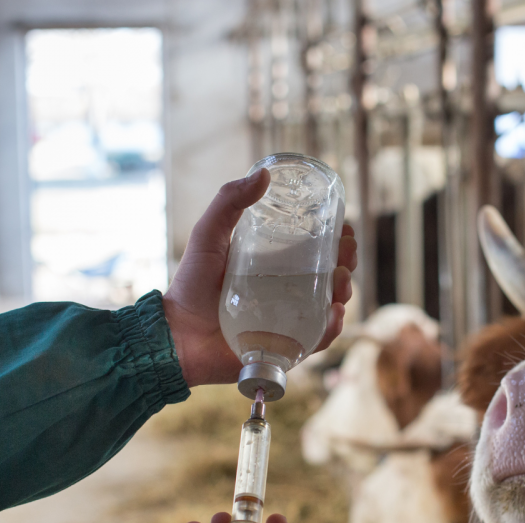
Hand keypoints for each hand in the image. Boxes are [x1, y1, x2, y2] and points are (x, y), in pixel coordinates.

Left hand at [163, 171, 358, 386]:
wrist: (178, 334)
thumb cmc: (190, 286)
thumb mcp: (208, 235)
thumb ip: (229, 202)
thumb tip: (263, 173)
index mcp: (276, 268)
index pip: (317, 252)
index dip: (336, 240)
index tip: (345, 227)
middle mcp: (288, 294)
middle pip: (330, 277)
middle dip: (346, 263)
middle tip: (346, 252)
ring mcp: (289, 322)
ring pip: (330, 306)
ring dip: (344, 291)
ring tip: (340, 280)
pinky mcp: (286, 348)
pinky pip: (317, 339)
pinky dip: (331, 327)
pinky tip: (333, 313)